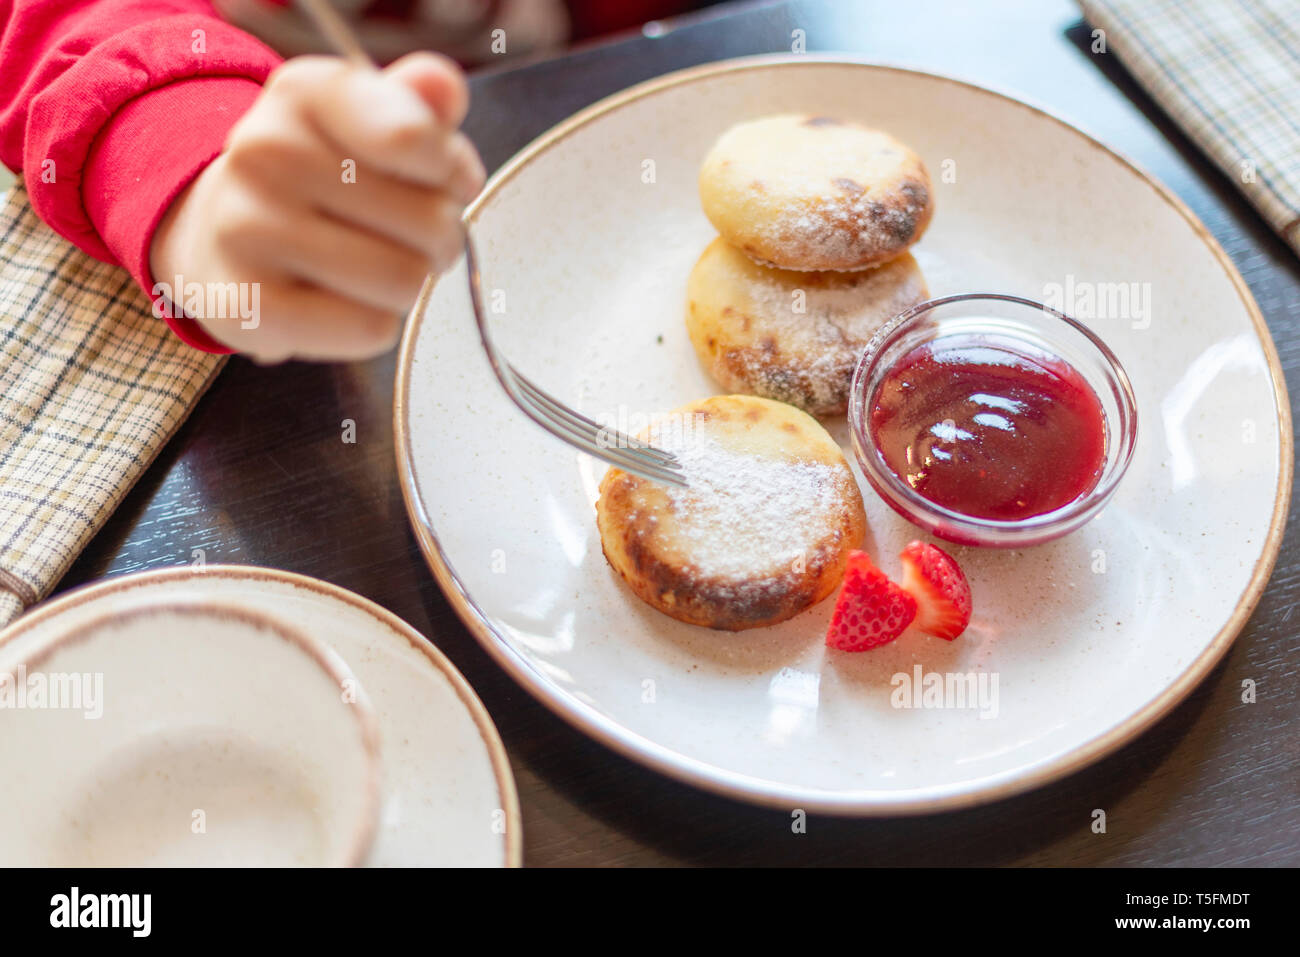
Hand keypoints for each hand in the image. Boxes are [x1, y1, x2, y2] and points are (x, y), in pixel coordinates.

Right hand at [149, 52, 484, 361]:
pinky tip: (340, 300)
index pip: (414, 137)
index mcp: (305, 92)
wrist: (220, 233)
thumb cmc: (321, 177)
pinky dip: (373, 323)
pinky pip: (369, 329)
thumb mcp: (366, 121)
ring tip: (372, 267)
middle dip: (439, 239)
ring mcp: (246, 229)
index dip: (452, 173)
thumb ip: (418, 105)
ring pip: (404, 281)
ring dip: (407, 284)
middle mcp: (265, 150)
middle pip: (431, 222)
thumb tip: (443, 87)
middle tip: (406, 236)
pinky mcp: (246, 306)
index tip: (443, 179)